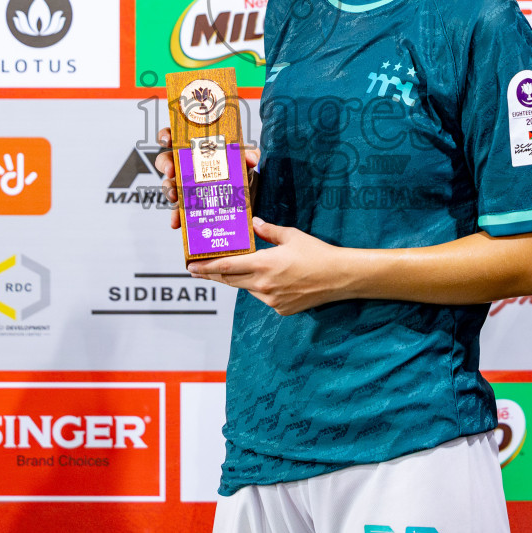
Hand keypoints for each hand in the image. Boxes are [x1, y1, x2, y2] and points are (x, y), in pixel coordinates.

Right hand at [153, 127, 258, 231]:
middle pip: (166, 160)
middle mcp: (186, 164)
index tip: (166, 140)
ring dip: (169, 190)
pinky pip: (177, 208)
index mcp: (196, 148)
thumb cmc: (239, 169)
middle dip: (165, 164)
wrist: (245, 193)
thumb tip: (250, 157)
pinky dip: (176, 215)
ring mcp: (184, 184)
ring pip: (169, 184)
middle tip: (171, 170)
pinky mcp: (188, 202)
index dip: (166, 135)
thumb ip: (250, 154)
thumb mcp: (245, 160)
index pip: (175, 137)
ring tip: (175, 196)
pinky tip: (177, 221)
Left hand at [188, 218, 350, 315]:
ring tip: (231, 271)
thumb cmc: (317, 254)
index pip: (227, 266)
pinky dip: (260, 288)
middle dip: (214, 275)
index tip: (191, 267)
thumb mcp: (291, 236)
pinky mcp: (281, 309)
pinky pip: (263, 297)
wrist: (340, 277)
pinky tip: (267, 280)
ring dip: (238, 280)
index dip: (206, 268)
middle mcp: (264, 285)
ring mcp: (272, 299)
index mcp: (264, 264)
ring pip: (247, 289)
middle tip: (199, 270)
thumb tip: (254, 223)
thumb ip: (268, 231)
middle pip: (230, 281)